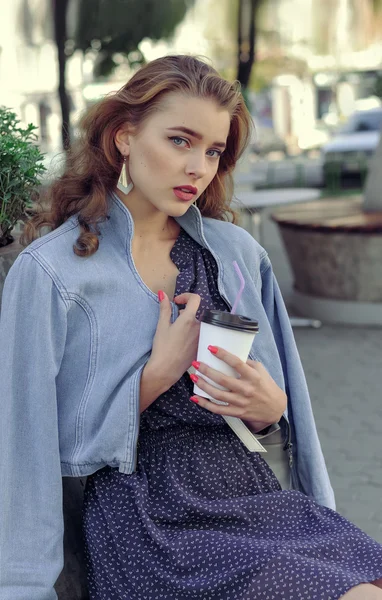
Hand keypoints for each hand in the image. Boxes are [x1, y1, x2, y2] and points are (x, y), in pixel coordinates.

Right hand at [140, 292, 200, 411]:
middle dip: (185, 312)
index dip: (186, 296)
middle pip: (195, 312)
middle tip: (174, 319)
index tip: (176, 302)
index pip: (195, 299)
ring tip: (177, 332)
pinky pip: (199, 334)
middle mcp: (199, 327)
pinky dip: (191, 333)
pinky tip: (181, 342)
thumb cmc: (162, 347)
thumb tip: (162, 293)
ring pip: (197, 324)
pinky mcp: (201, 347)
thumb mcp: (161, 326)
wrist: (166, 370)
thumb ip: (164, 308)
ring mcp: (202, 337)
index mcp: (188, 319)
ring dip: (188, 323)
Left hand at [190, 346, 286, 431]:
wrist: (275, 408)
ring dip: (203, 385)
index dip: (223, 355)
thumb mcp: (260, 370)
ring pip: (217, 394)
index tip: (211, 348)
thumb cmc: (266, 386)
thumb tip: (228, 354)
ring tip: (193, 376)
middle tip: (196, 363)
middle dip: (206, 370)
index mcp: (253, 376)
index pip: (236, 363)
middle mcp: (246, 389)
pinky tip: (195, 397)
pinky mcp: (237, 412)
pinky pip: (218, 409)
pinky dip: (205, 404)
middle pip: (223, 379)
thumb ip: (246, 363)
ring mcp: (241, 402)